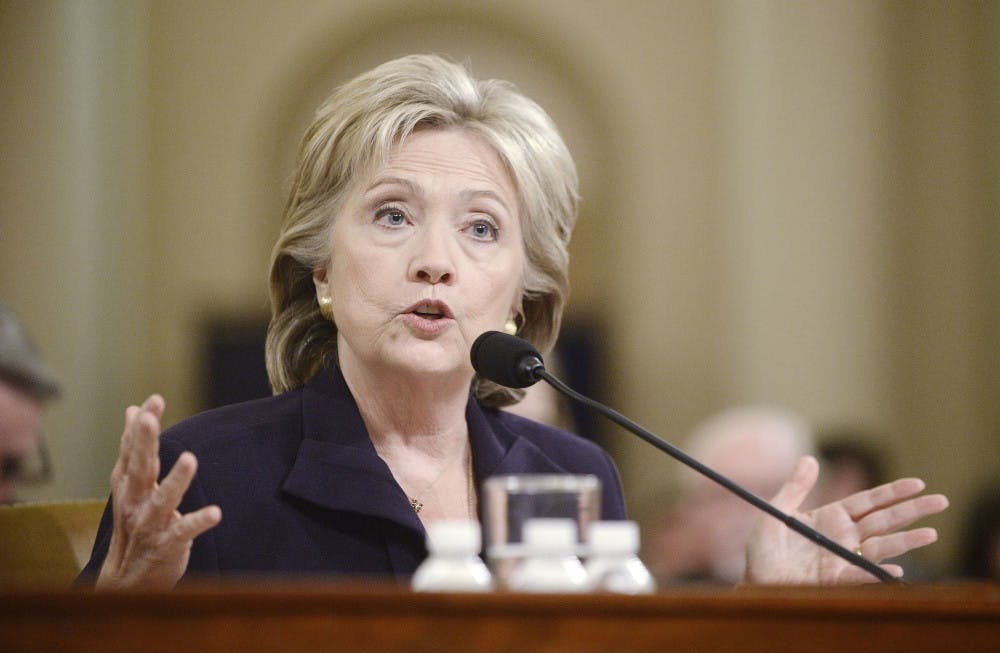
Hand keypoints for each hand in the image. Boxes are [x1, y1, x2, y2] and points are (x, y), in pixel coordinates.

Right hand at [96, 395, 220, 589]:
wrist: (129, 580)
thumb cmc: (136, 521)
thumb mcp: (131, 484)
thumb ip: (134, 449)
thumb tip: (133, 409)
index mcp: (128, 485)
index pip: (132, 451)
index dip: (140, 427)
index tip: (153, 400)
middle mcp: (135, 502)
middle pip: (140, 469)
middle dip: (144, 443)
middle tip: (150, 418)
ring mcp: (150, 524)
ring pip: (162, 500)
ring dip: (176, 480)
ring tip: (190, 459)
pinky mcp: (167, 544)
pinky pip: (184, 531)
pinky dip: (198, 521)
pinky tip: (215, 513)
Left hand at [743, 455, 948, 584]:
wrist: (755, 581)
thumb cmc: (764, 549)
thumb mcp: (776, 512)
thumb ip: (794, 488)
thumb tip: (810, 458)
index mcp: (832, 517)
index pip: (868, 502)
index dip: (893, 492)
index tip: (918, 483)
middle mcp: (843, 536)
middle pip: (884, 520)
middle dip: (912, 511)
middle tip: (942, 501)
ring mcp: (843, 558)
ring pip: (881, 546)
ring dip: (906, 541)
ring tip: (932, 533)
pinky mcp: (836, 580)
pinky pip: (861, 576)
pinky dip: (879, 573)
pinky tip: (896, 569)